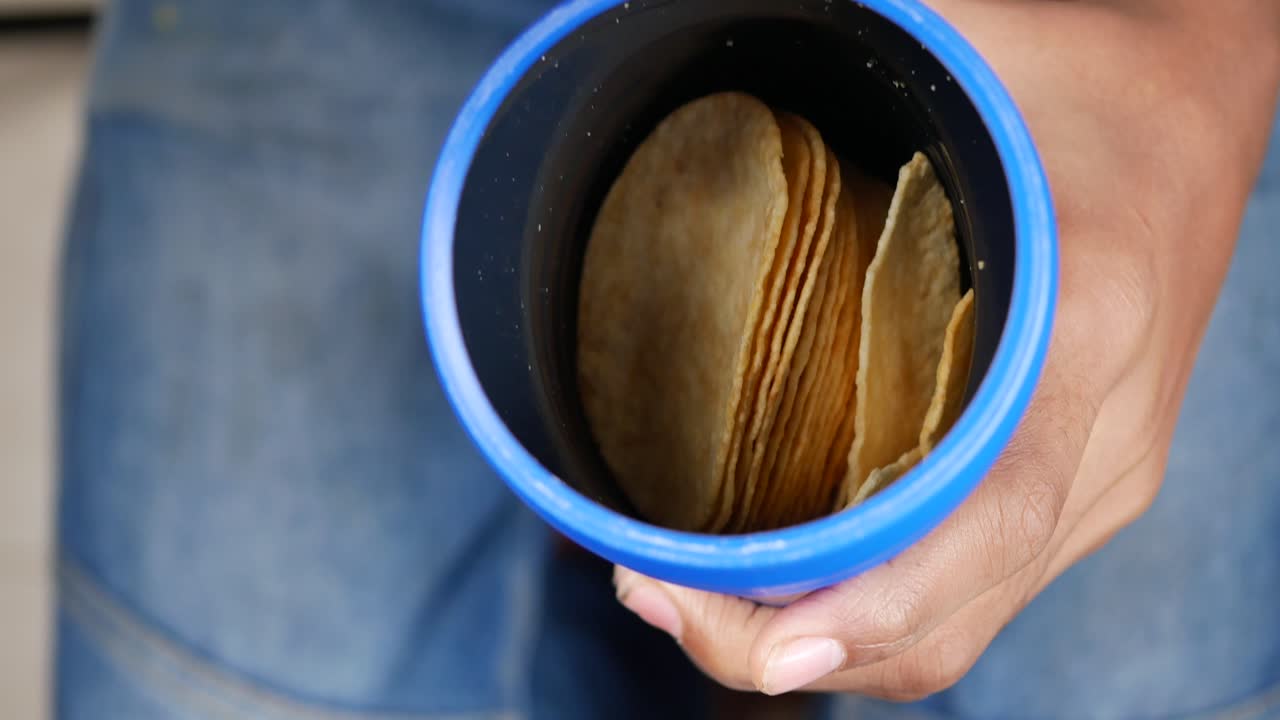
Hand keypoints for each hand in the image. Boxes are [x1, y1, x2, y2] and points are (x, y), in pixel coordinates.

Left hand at [614, 0, 1279, 699]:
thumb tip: (678, 28)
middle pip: (950, 614)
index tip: (762, 642)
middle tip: (654, 598)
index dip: (871, 608)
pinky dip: (865, 618)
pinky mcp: (1075, 488)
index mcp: (1086, 329)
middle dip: (789, 642)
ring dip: (820, 643)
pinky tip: (780, 581)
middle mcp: (1102, 440)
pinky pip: (970, 596)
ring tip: (690, 600)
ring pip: (957, 626)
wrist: (1194, 112)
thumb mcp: (973, 49)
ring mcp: (1098, 479)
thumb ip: (851, 52)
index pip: (987, 522)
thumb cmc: (1079, 75)